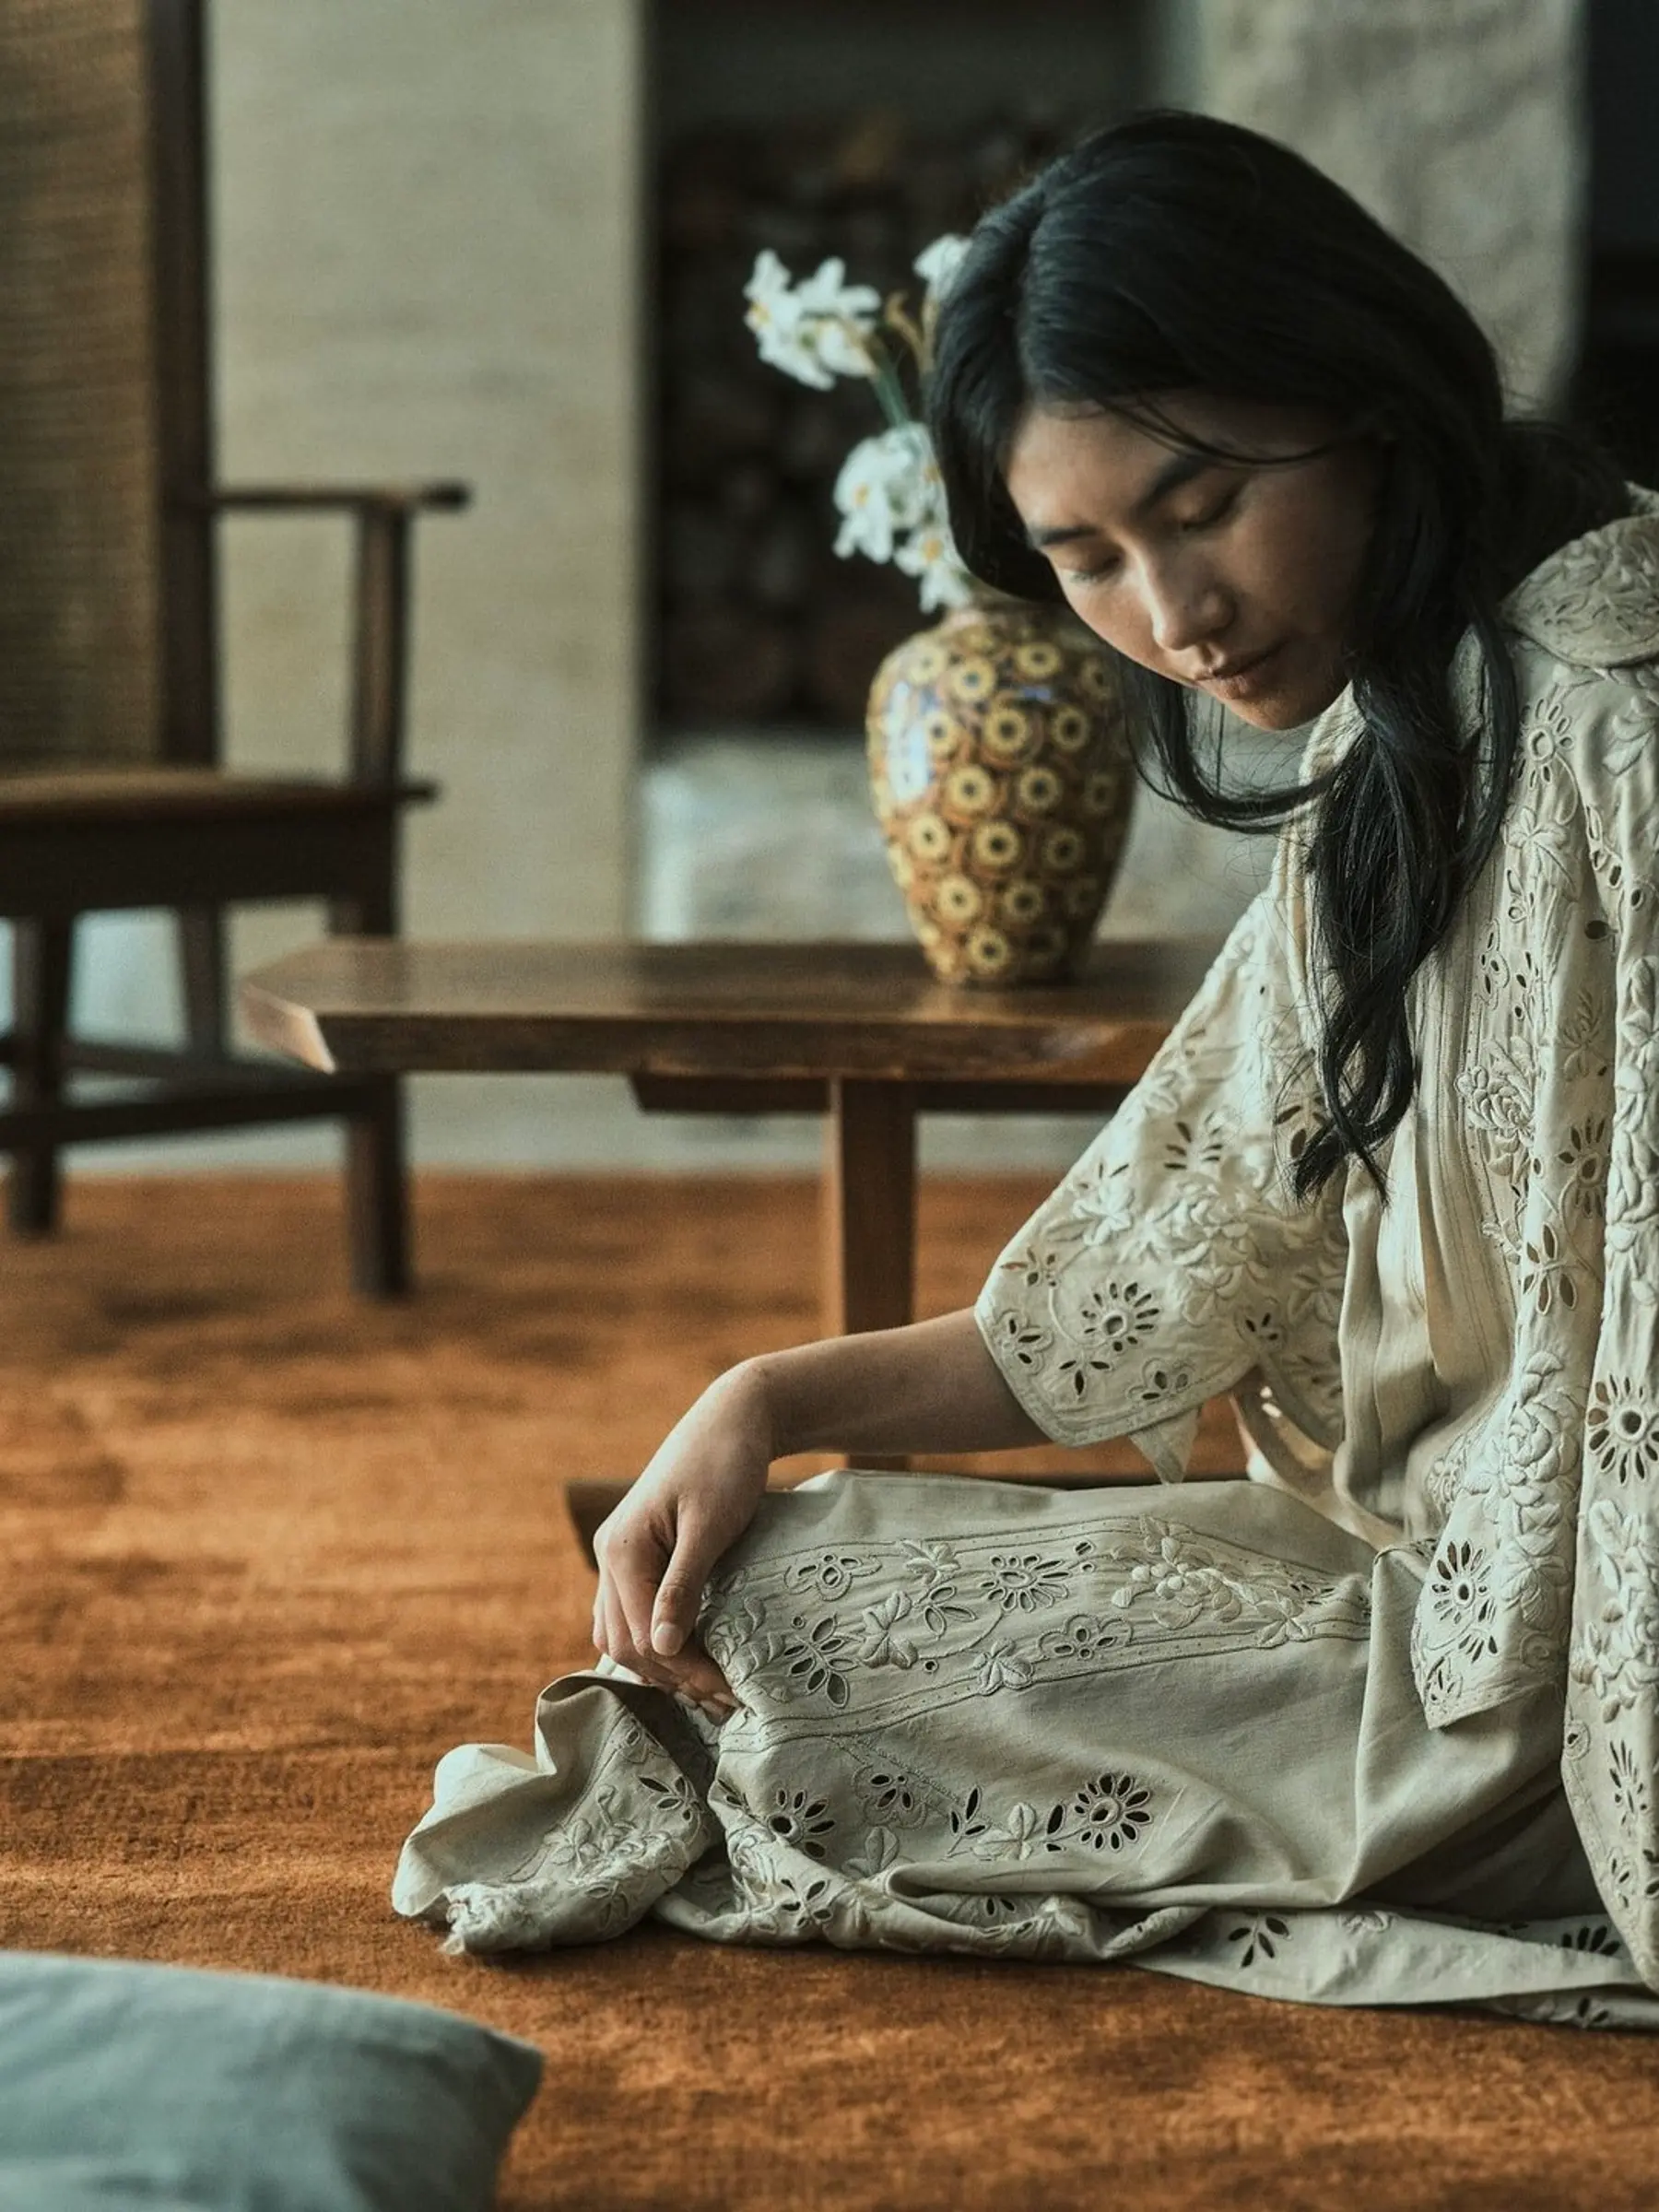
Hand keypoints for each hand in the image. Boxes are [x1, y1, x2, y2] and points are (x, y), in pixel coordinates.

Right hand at [591, 1363, 771, 1713]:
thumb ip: (682, 1585)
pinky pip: (634, 1613)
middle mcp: (610, 1556)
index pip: (640, 1636)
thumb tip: (660, 1648)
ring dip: (662, 1668)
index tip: (730, 1691)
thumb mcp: (710, 1525)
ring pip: (622, 1633)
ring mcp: (620, 1556)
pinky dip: (658, 1642)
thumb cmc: (726, 1464)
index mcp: (621, 1549)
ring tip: (712, 1692)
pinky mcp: (639, 1556)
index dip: (683, 1671)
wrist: (733, 1418)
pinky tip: (692, 1659)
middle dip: (673, 1677)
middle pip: (625, 1643)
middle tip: (727, 1700)